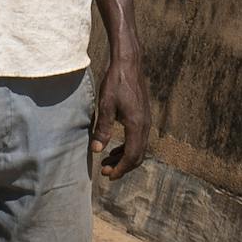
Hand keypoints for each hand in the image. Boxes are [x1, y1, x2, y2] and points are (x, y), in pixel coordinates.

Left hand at [94, 54, 150, 180]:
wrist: (129, 65)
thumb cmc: (116, 83)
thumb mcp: (105, 106)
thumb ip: (102, 129)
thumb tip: (96, 150)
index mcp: (136, 125)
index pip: (131, 155)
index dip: (120, 168)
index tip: (108, 176)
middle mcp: (144, 125)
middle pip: (138, 155)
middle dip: (122, 167)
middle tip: (105, 172)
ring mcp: (146, 121)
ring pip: (139, 148)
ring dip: (124, 158)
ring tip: (107, 162)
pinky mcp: (143, 117)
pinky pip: (138, 139)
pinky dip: (127, 148)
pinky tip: (114, 148)